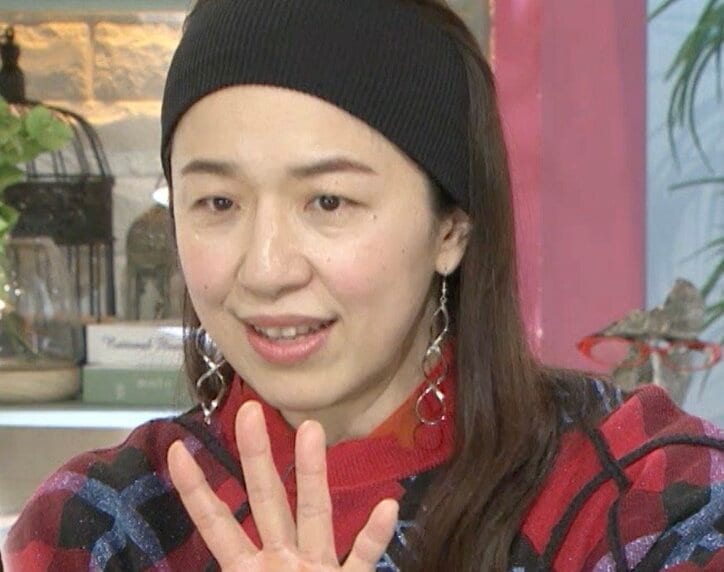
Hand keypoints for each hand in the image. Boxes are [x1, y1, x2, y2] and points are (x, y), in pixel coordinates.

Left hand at [168, 401, 398, 570]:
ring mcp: (315, 570)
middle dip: (257, 458)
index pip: (215, 522)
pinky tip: (387, 506)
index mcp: (247, 571)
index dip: (195, 489)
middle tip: (250, 413)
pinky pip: (362, 560)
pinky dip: (373, 537)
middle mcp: (281, 560)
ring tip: (311, 433)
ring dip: (312, 477)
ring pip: (315, 515)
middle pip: (266, 501)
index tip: (176, 451)